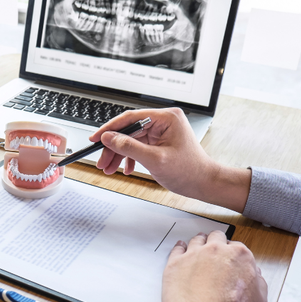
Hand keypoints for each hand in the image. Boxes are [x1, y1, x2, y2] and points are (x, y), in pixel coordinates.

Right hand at [88, 108, 250, 212]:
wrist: (204, 183)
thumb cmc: (189, 171)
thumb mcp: (155, 160)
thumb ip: (129, 147)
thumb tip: (109, 137)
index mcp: (166, 118)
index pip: (131, 117)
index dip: (110, 128)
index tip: (96, 138)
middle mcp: (164, 121)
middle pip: (129, 130)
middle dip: (113, 147)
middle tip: (102, 161)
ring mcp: (162, 131)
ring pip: (131, 139)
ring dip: (119, 154)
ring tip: (109, 168)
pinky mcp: (159, 142)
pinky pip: (138, 146)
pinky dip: (129, 158)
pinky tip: (125, 168)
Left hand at [160, 231, 268, 301]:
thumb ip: (259, 286)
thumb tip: (256, 279)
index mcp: (240, 256)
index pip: (237, 247)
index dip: (233, 254)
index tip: (230, 260)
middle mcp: (217, 250)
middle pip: (216, 238)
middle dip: (216, 243)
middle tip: (214, 251)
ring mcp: (194, 255)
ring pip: (196, 241)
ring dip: (198, 243)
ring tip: (197, 247)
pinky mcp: (175, 263)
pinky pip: (177, 249)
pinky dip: (179, 248)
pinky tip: (180, 250)